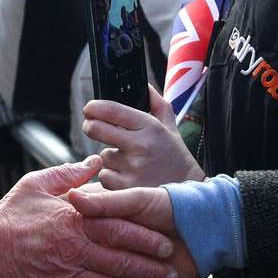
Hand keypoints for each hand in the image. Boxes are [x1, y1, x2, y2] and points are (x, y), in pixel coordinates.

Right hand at [0, 156, 181, 277]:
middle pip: (122, 259)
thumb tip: (96, 161)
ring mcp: (65, 273)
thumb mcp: (38, 183)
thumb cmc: (9, 214)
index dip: (146, 236)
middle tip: (171, 270)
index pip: (119, 226)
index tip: (165, 241)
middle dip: (151, 267)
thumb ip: (71, 174)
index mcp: (73, 218)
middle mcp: (73, 246)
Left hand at [84, 85, 203, 188]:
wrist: (188, 191)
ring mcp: (133, 167)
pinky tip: (128, 178)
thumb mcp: (170, 128)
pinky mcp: (126, 188)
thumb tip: (145, 86)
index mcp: (150, 126)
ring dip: (109, 158)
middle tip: (91, 127)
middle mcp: (140, 145)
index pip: (113, 109)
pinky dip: (112, 177)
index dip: (94, 107)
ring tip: (129, 163)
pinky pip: (105, 176)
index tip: (89, 109)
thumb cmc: (175, 157)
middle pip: (96, 129)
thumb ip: (157, 104)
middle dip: (90, 126)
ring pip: (102, 156)